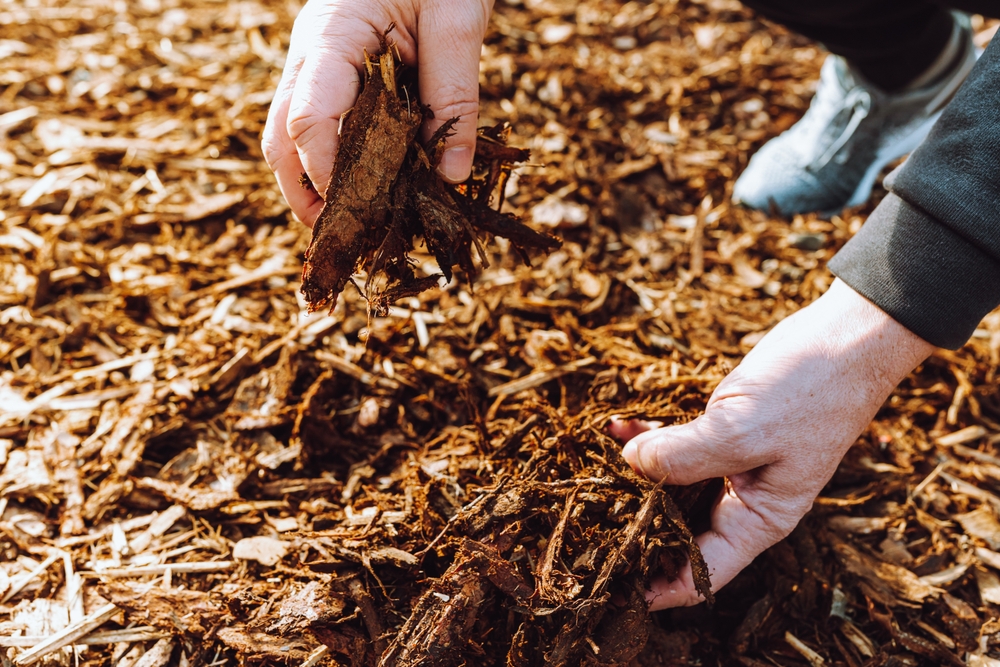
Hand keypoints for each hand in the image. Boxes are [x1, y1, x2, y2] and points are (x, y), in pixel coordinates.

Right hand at [263, 0, 491, 225]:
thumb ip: (455, 96)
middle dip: (305, 192)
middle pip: (282, 137)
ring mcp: (318, 66)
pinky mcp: (339, 76)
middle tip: (340, 240)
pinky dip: (337, 164)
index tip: (357, 213)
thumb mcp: (458, 21)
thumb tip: (452, 174)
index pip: (307, 117)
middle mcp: (311, 56)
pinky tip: (367, 193)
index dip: (326, 173)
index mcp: (330, 36)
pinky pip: (323, 127)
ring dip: (314, 186)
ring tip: (350, 229)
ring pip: (291, 137)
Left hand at [610, 279, 933, 609]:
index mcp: (759, 519)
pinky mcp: (720, 432)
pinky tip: (615, 424)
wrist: (845, 338)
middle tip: (584, 525)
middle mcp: (742, 500)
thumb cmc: (811, 390)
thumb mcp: (744, 429)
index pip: (702, 573)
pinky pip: (674, 445)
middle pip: (679, 532)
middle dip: (635, 529)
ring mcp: (730, 465)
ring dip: (632, 478)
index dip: (658, 586)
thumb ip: (684, 455)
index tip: (610, 584)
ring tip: (588, 473)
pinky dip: (646, 436)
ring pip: (670, 486)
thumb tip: (631, 464)